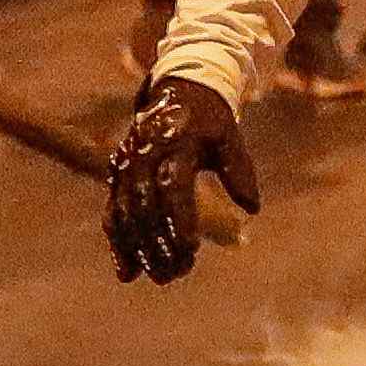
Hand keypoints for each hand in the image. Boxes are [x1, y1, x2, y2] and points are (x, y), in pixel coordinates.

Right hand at [107, 73, 256, 283]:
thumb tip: (252, 208)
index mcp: (175, 142)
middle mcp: (145, 154)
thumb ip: (239, 171)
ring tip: (160, 277)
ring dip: (140, 249)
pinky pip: (113, 213)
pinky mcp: (117, 176)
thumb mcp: (229, 138)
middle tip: (178, 272)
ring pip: (125, 213)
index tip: (192, 248)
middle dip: (159, 242)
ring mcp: (127, 166)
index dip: (180, 218)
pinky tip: (128, 273)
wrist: (176, 89)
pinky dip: (118, 244)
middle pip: (146, 205)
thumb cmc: (209, 121)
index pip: (173, 185)